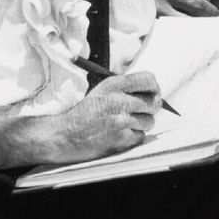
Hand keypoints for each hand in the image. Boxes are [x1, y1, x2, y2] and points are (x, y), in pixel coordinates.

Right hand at [42, 71, 161, 161]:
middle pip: (153, 102)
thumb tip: (152, 87)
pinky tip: (119, 135)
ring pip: (150, 121)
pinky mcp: (121, 138)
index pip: (148, 79)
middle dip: (149, 109)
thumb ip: (124, 87)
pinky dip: (133, 137)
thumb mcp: (102, 91)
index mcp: (113, 85)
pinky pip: (141, 136)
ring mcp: (120, 121)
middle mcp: (117, 100)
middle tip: (138, 112)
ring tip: (124, 124)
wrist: (65, 136)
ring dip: (141, 125)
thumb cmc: (86, 114)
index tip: (152, 93)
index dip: (154, 88)